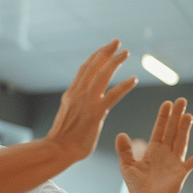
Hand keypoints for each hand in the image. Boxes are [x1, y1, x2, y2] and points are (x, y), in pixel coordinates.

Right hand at [46, 39, 137, 162]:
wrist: (58, 150)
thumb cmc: (64, 139)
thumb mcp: (68, 115)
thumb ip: (76, 106)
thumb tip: (81, 104)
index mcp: (70, 94)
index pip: (84, 70)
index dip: (96, 57)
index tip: (105, 49)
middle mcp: (77, 94)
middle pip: (92, 66)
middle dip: (105, 52)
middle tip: (117, 42)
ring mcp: (86, 103)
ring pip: (102, 76)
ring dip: (115, 62)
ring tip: (126, 53)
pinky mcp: (95, 113)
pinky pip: (113, 95)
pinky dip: (124, 86)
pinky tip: (134, 79)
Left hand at [116, 98, 192, 192]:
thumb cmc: (138, 185)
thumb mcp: (127, 166)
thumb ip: (124, 151)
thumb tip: (120, 134)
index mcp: (153, 150)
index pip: (159, 129)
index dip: (163, 117)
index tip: (167, 103)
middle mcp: (166, 153)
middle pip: (172, 131)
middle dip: (176, 116)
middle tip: (182, 100)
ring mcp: (175, 162)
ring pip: (181, 141)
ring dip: (185, 129)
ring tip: (189, 115)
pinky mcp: (181, 173)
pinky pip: (192, 163)